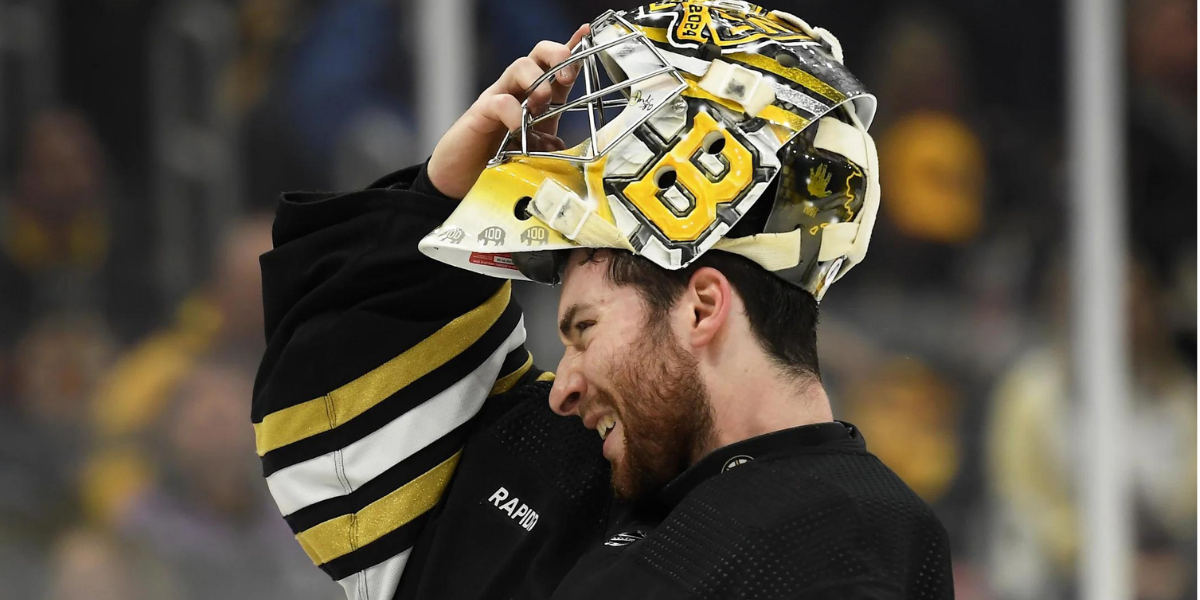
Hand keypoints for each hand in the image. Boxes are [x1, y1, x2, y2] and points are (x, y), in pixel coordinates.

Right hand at [427, 24, 589, 198]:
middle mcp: (519, 90)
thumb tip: (560, 146)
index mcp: (539, 97)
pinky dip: (513, 112)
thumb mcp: (535, 151)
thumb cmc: (499, 157)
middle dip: (557, 57)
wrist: (464, 176)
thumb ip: (549, 146)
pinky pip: (499, 101)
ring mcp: (499, 97)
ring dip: (536, 80)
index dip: (572, 48)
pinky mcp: (481, 112)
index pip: (557, 66)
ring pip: (519, 67)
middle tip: (566, 76)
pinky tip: (518, 128)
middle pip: (539, 54)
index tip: (586, 36)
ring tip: (542, 104)